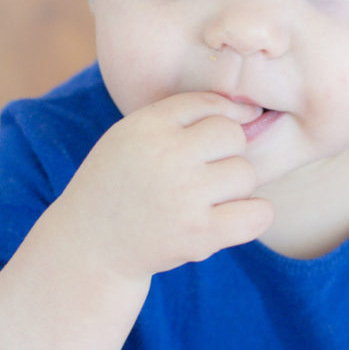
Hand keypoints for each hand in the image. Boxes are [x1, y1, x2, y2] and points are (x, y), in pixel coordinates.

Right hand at [58, 92, 273, 281]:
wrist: (90, 245)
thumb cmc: (121, 183)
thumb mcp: (132, 135)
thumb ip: (181, 115)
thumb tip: (252, 110)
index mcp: (147, 126)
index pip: (210, 104)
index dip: (219, 120)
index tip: (210, 142)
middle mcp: (167, 156)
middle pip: (233, 136)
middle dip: (226, 153)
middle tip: (204, 173)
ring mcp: (184, 196)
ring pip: (246, 174)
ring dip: (234, 188)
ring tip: (206, 198)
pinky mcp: (199, 235)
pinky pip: (258, 214)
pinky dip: (255, 214)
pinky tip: (234, 216)